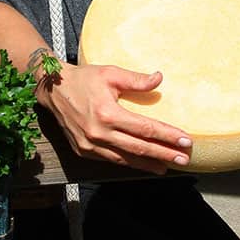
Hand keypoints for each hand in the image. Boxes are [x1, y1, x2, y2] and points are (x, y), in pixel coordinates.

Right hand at [37, 62, 192, 173]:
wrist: (53, 90)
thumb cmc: (84, 79)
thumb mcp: (111, 73)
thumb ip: (136, 79)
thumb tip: (159, 79)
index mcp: (108, 113)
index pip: (145, 129)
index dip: (167, 135)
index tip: (186, 140)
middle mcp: (99, 133)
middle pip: (139, 148)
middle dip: (164, 154)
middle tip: (184, 159)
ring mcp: (90, 145)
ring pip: (125, 159)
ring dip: (148, 164)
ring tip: (167, 167)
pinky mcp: (83, 151)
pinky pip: (111, 160)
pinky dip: (129, 163)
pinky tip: (142, 164)